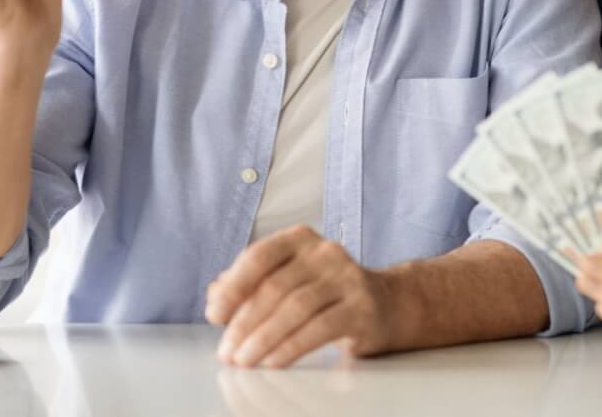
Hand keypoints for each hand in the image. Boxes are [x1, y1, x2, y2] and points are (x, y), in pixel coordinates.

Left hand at [206, 225, 395, 368]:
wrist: (386, 304)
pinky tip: (274, 361)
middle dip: (244, 323)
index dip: (233, 286)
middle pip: (275, 286)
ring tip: (245, 360)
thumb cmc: (326, 292)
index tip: (215, 316)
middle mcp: (324, 252)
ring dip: (264, 338)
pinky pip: (320, 328)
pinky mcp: (362, 307)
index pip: (259, 256)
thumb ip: (250, 283)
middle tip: (227, 351)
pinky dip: (291, 347)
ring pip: (296, 307)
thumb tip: (215, 296)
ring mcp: (347, 277)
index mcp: (299, 239)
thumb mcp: (288, 280)